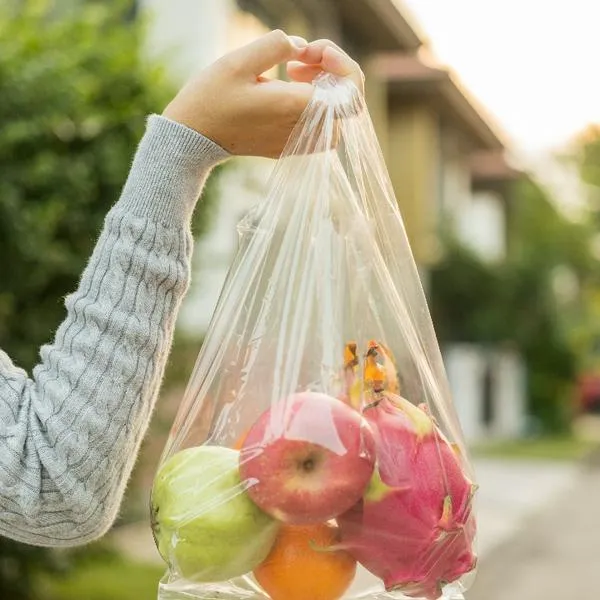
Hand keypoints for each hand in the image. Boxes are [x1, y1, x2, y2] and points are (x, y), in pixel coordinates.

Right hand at [162, 30, 363, 157]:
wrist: (193, 137)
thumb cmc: (211, 98)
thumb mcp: (239, 60)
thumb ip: (277, 46)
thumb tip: (302, 47)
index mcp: (296, 107)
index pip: (350, 94)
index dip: (343, 65)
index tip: (315, 50)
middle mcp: (301, 129)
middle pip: (347, 105)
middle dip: (332, 73)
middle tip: (301, 58)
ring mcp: (296, 142)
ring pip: (335, 119)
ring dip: (324, 89)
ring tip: (293, 71)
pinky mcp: (288, 147)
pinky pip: (318, 128)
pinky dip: (312, 105)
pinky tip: (287, 87)